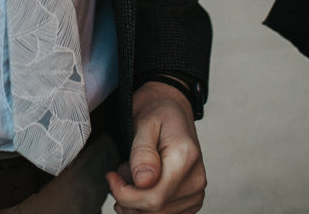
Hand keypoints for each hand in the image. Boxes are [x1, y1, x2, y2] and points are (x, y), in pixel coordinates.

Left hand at [107, 81, 205, 213]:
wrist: (171, 105)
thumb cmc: (156, 110)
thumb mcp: (143, 121)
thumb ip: (142, 152)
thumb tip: (143, 182)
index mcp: (185, 158)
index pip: (154, 198)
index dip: (126, 194)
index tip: (111, 176)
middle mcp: (197, 180)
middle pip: (155, 210)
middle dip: (128, 197)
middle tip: (119, 172)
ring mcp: (196, 191)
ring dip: (136, 200)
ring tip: (132, 172)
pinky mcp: (191, 198)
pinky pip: (165, 213)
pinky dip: (146, 204)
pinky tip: (140, 184)